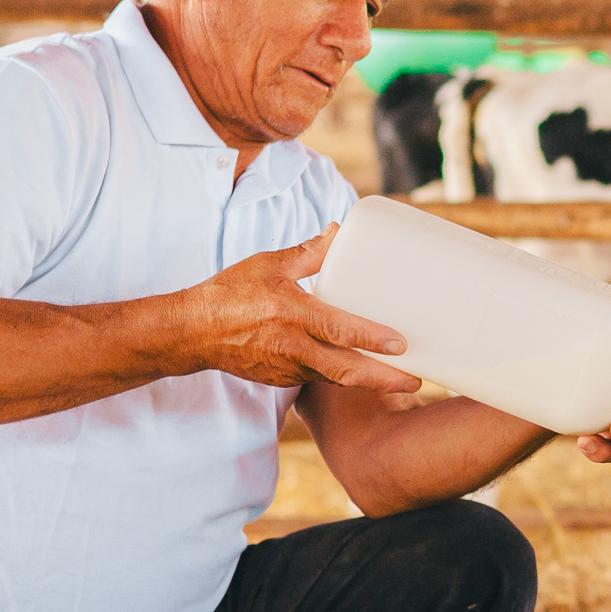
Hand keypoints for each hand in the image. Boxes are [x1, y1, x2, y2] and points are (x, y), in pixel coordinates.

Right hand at [178, 229, 423, 393]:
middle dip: (384, 379)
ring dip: (368, 382)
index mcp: (291, 315)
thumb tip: (339, 230)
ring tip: (400, 378)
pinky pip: (319, 380)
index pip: (340, 331)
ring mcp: (287, 369)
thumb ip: (309, 251)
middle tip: (417, 378)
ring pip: (336, 380)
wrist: (193, 331)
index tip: (403, 345)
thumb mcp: (269, 264)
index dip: (372, 340)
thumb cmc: (231, 293)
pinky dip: (343, 378)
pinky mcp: (281, 380)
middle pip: (347, 371)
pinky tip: (363, 372)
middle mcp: (292, 348)